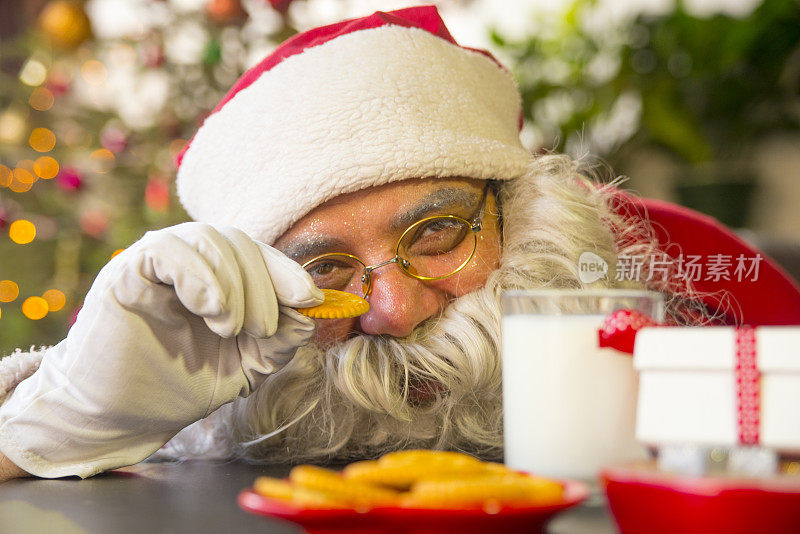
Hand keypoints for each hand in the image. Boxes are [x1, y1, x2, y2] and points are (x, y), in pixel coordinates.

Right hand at [0, 222, 322, 477]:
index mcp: (217, 276)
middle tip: (261, 329)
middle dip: (263, 285)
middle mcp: (188, 260)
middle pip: (238, 242)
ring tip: (231, 328)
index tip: (311, 298)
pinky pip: (168, 251)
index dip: (287, 271)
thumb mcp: (246, 364)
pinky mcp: (126, 273)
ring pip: (209, 239)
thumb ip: (279, 340)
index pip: (257, 254)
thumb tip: (310, 313)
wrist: (121, 416)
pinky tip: (211, 309)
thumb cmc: (181, 384)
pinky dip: (199, 276)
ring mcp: (156, 262)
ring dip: (234, 285)